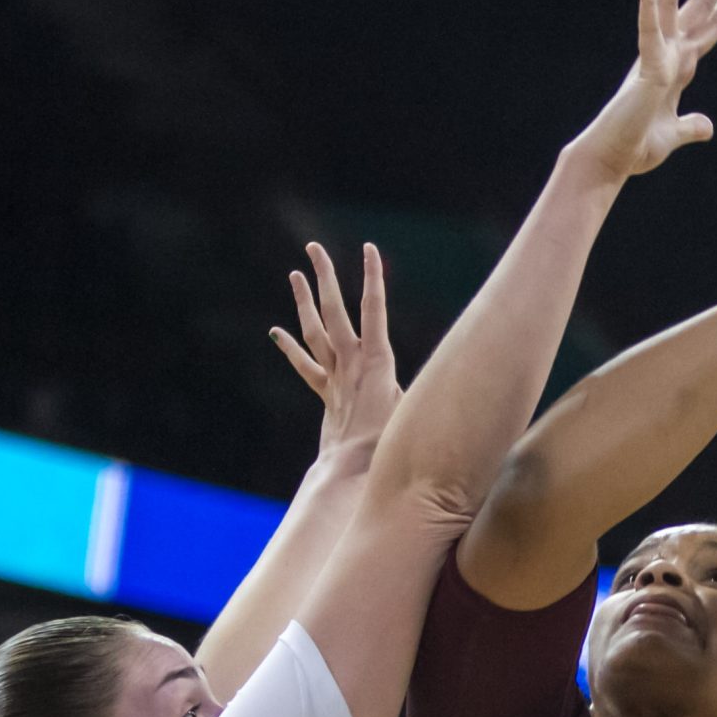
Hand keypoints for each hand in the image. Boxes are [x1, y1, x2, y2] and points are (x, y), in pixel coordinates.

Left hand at [271, 242, 398, 456]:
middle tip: (313, 247)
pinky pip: (305, 366)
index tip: (369, 249)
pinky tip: (275, 331)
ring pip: (315, 331)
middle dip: (325, 277)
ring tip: (295, 275)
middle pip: (334, 311)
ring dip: (304, 301)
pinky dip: (290, 347)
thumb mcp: (412, 406)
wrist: (353, 469)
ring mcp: (336, 376)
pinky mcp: (327, 393)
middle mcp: (352, 362)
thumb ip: (418, 384)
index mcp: (376, 361)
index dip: (373, 278)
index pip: (374, 308)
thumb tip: (441, 372)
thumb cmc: (389, 444)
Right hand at [573, 0, 716, 182]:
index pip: (709, 27)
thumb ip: (690, 125)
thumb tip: (707, 127)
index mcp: (677, 66)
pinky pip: (647, 29)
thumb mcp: (673, 135)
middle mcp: (668, 53)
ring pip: (669, 2)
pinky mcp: (647, 68)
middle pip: (698, 4)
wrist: (611, 160)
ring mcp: (657, 56)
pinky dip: (645, 2)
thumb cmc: (635, 147)